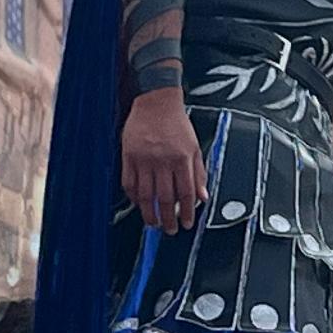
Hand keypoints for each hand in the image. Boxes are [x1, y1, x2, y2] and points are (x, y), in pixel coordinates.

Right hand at [120, 92, 205, 231]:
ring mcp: (144, 159)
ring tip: (154, 223)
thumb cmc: (177, 123)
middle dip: (168, 219)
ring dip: (150, 214)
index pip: (186, 193)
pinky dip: (134, 198)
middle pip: (165, 199)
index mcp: (182, 158)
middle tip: (170, 230)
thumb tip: (203, 197)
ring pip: (146, 196)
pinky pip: (129, 184)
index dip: (187, 212)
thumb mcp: (195, 146)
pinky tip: (139, 204)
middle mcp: (163, 161)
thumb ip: (199, 173)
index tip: (187, 224)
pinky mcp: (128, 156)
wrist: (156, 102)